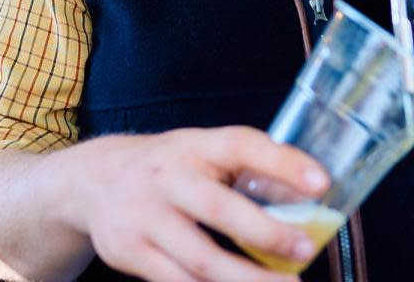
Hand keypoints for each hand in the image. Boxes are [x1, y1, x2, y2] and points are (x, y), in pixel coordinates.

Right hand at [74, 127, 330, 281]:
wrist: (92, 180)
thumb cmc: (167, 167)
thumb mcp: (201, 153)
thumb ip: (246, 171)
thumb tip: (307, 198)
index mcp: (194, 146)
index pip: (241, 145)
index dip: (282, 162)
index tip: (321, 182)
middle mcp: (167, 178)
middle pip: (219, 210)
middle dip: (267, 234)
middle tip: (306, 248)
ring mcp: (145, 218)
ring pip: (201, 260)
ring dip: (248, 279)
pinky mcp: (130, 253)